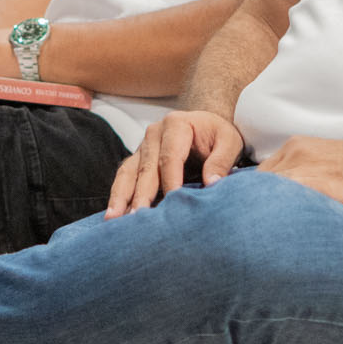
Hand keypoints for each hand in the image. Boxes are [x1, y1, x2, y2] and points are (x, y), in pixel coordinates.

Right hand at [105, 109, 245, 216]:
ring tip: (113, 219)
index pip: (170, 157)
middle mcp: (154, 133)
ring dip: (120, 197)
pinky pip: (125, 178)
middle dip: (140, 195)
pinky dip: (119, 196)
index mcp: (176, 125)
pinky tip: (113, 215)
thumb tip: (212, 184)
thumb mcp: (229, 141)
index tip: (172, 204)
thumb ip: (222, 160)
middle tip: (136, 218)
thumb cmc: (218, 135)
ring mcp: (142, 147)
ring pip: (128, 173)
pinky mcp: (137, 160)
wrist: (206, 125)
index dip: (170, 181)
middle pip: (146, 168)